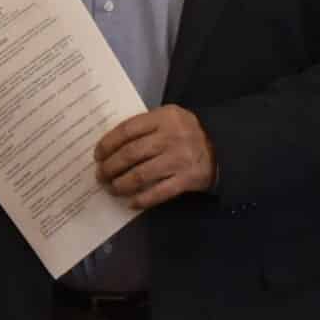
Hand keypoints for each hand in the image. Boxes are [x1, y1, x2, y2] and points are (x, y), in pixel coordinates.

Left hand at [95, 106, 217, 208]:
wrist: (222, 147)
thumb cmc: (185, 132)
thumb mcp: (168, 118)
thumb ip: (144, 126)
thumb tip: (110, 146)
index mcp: (164, 117)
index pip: (127, 130)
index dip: (108, 144)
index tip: (98, 155)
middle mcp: (171, 137)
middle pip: (130, 154)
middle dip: (110, 167)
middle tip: (100, 175)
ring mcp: (180, 159)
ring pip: (141, 175)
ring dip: (121, 185)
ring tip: (112, 188)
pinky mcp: (188, 179)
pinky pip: (159, 192)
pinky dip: (142, 199)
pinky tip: (131, 202)